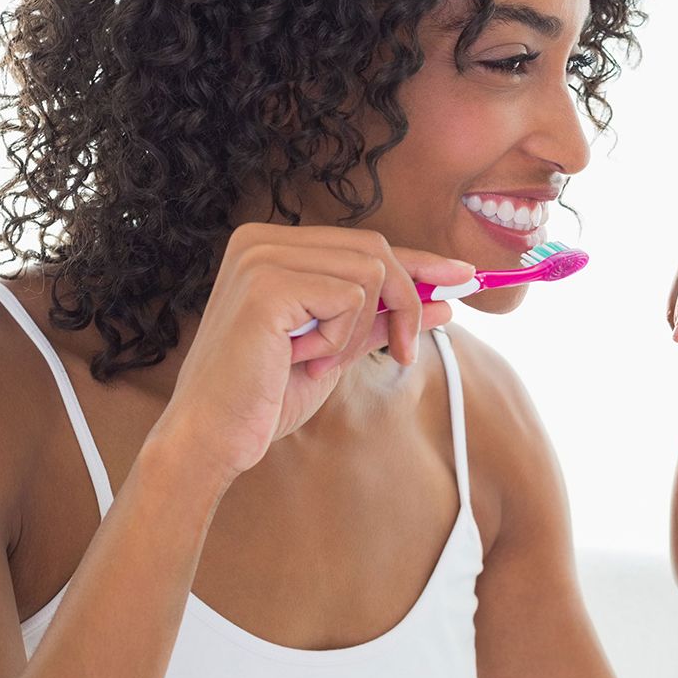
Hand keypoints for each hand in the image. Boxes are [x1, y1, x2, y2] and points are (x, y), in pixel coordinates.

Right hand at [154, 223, 474, 483]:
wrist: (214, 437)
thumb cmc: (265, 395)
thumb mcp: (337, 349)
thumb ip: (382, 319)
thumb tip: (445, 301)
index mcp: (272, 247)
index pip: (364, 244)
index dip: (419, 261)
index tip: (463, 274)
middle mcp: (261, 240)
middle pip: (376, 249)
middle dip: (405, 303)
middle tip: (403, 352)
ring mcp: (261, 257)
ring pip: (370, 272)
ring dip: (360, 329)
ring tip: (319, 361)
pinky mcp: (267, 285)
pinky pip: (349, 298)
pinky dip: (340, 339)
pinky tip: (303, 360)